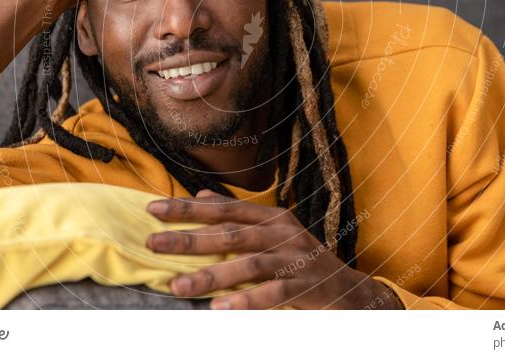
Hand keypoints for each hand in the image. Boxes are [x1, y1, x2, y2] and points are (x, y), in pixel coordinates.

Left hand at [145, 189, 402, 309]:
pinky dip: (247, 301)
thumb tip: (201, 195)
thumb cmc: (303, 258)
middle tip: (153, 243)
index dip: (188, 208)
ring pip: (248, 264)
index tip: (153, 209)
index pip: (224, 209)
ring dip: (212, 276)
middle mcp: (282, 233)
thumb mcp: (273, 230)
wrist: (351, 290)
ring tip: (178, 286)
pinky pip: (274, 293)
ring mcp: (294, 259)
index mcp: (271, 217)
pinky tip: (222, 309)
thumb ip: (238, 215)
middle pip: (230, 233)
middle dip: (190, 238)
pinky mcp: (305, 286)